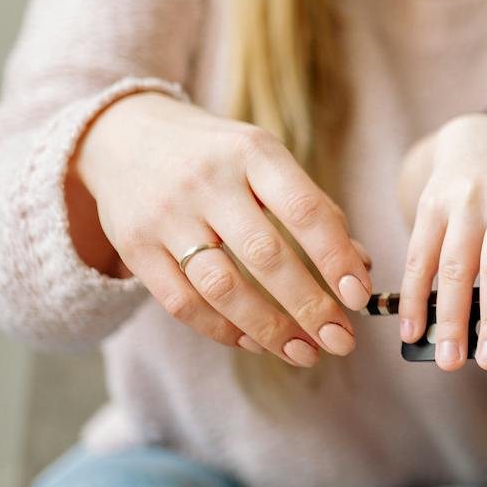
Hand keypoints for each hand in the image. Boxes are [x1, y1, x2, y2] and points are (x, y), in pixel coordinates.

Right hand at [72, 92, 372, 363]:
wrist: (125, 134)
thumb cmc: (220, 157)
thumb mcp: (267, 162)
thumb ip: (314, 210)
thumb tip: (361, 268)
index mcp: (253, 153)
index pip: (305, 211)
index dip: (336, 258)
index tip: (359, 297)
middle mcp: (207, 182)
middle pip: (265, 256)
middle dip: (309, 307)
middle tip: (341, 340)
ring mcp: (166, 215)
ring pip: (222, 287)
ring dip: (269, 329)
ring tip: (305, 353)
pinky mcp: (134, 247)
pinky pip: (182, 302)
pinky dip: (223, 330)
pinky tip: (256, 343)